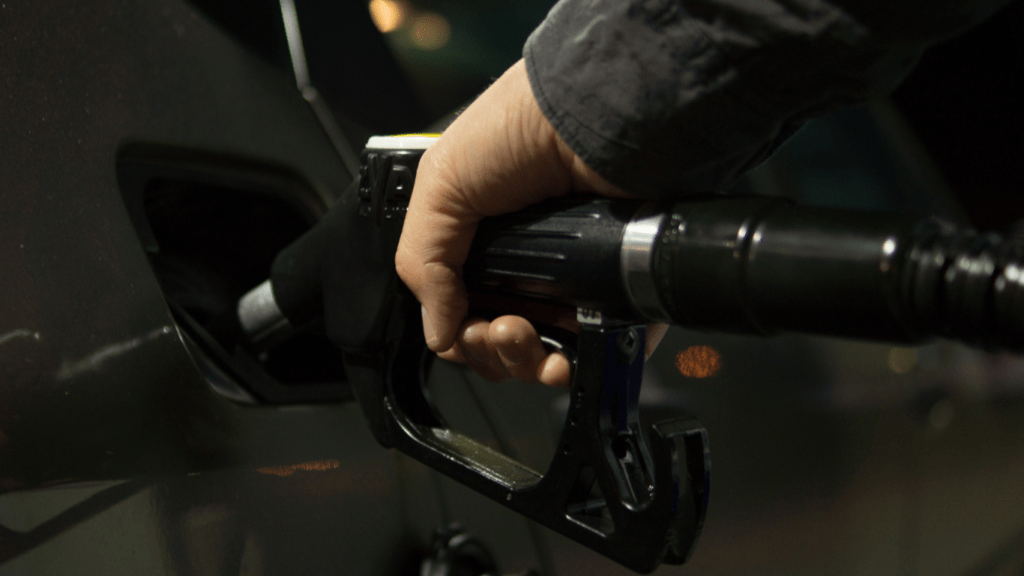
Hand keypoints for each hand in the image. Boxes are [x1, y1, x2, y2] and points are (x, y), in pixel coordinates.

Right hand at [395, 59, 665, 386]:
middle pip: (503, 343)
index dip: (460, 334)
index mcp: (484, 242)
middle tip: (499, 329)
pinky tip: (565, 360)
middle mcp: (530, 263)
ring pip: (547, 355)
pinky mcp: (619, 290)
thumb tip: (437, 333)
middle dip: (492, 351)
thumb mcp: (442, 184)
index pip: (465, 312)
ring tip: (525, 335)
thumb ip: (423, 261)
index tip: (463, 330)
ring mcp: (577, 280)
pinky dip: (580, 367)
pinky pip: (600, 349)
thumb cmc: (522, 128)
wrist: (599, 116)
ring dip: (526, 363)